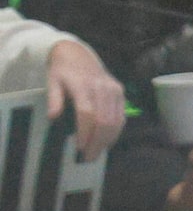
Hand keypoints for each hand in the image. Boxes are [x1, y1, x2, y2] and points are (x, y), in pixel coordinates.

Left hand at [44, 39, 125, 159]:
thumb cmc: (63, 71)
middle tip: (89, 157)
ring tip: (97, 151)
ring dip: (107, 140)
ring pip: (115, 122)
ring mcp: (114, 90)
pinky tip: (106, 141)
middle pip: (104, 121)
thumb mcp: (52, 81)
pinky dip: (115, 132)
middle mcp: (102, 87)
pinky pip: (121, 117)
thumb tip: (53, 117)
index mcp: (83, 84)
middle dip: (97, 142)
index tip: (79, 147)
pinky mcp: (121, 93)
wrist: (78, 53)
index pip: (87, 113)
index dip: (85, 132)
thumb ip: (54, 98)